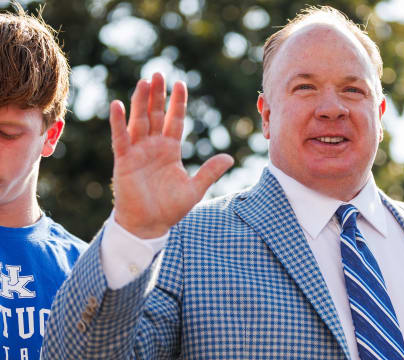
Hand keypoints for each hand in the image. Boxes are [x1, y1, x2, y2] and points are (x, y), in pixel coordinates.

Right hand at [109, 73, 233, 237]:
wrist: (149, 225)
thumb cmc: (170, 208)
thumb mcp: (195, 189)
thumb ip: (210, 172)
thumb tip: (230, 158)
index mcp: (170, 150)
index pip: (175, 120)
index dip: (177, 103)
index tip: (180, 83)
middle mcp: (153, 146)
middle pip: (155, 114)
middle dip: (157, 95)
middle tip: (158, 73)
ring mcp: (138, 152)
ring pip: (139, 121)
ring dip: (140, 102)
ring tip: (143, 82)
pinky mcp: (124, 161)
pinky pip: (121, 138)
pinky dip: (119, 122)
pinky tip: (118, 105)